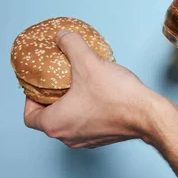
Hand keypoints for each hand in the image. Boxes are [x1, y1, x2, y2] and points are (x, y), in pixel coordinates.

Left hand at [24, 30, 159, 148]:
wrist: (147, 115)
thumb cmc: (116, 95)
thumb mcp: (88, 62)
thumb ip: (71, 45)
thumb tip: (62, 36)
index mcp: (55, 123)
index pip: (29, 117)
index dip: (30, 100)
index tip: (40, 87)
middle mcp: (68, 137)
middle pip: (49, 120)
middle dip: (52, 101)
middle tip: (60, 82)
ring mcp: (86, 141)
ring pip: (69, 123)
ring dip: (70, 107)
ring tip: (81, 86)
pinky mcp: (103, 138)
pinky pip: (87, 125)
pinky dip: (87, 112)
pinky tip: (99, 95)